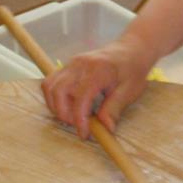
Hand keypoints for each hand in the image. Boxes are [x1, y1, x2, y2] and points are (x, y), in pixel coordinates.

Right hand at [41, 36, 157, 139]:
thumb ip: (114, 109)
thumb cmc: (133, 69)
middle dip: (64, 114)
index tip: (84, 134)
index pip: (81, 97)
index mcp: (98, 70)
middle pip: (59, 91)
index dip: (79, 119)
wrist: (131, 49)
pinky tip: (68, 106)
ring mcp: (71, 63)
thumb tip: (106, 129)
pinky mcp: (68, 66)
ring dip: (56, 106)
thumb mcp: (130, 90)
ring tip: (73, 117)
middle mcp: (80, 64)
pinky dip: (54, 97)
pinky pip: (51, 82)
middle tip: (78, 125)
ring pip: (50, 86)